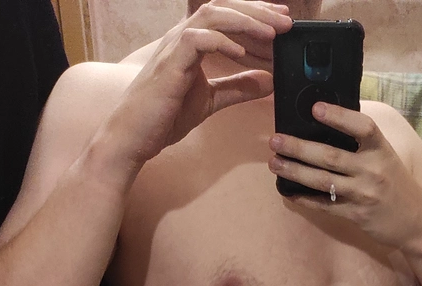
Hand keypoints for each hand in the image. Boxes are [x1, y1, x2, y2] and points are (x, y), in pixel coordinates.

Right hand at [103, 1, 291, 166]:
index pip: (228, 16)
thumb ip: (238, 88)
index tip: (283, 20)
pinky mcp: (170, 64)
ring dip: (245, 21)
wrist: (134, 136)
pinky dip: (222, 42)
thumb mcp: (211, 100)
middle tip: (287, 20)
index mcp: (193, 43)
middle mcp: (183, 38)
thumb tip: (268, 82)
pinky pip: (197, 40)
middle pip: (224, 7)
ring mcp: (175, 48)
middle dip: (258, 12)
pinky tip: (242, 53)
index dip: (257, 14)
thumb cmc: (165, 116)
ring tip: (272, 32)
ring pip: (212, 15)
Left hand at [268, 102, 421, 249]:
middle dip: (299, 148)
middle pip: (331, 156)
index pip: (362, 127)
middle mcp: (373, 170)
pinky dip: (305, 198)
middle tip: (275, 140)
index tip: (315, 108)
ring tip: (275, 163)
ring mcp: (364, 194)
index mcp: (382, 150)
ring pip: (323, 181)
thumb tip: (327, 126)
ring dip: (295, 172)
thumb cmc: (397, 185)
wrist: (417, 222)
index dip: (339, 117)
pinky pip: (325, 205)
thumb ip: (364, 145)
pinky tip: (288, 192)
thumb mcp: (387, 158)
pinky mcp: (356, 215)